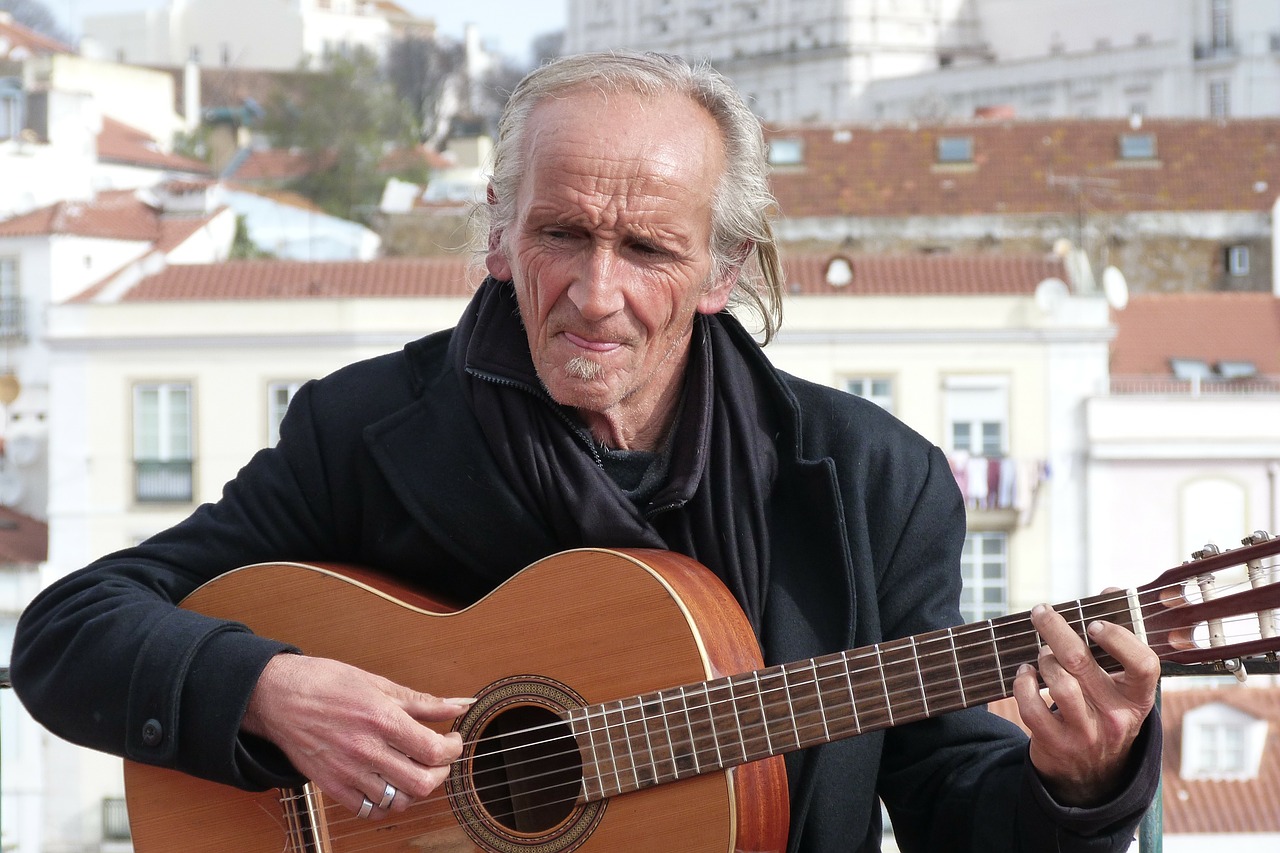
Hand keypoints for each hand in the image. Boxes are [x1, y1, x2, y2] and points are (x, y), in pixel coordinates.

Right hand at [241, 654, 472, 817]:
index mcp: (382, 719)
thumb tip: (458, 705)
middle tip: (437, 759)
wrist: (278, 697)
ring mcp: (347, 772)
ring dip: (412, 788)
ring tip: (411, 769)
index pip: (433, 750)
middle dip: (440, 773)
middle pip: (422, 783)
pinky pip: (368, 810)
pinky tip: (387, 783)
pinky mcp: (331, 786)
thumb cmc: (326, 683)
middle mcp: (366, 750)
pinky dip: (384, 802)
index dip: (452, 749)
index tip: (451, 740)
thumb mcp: (378, 683)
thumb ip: (421, 702)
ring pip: (397, 800)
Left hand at [1013, 598, 1159, 805]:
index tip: (1094, 623)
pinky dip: (1022, 683)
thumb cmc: (1104, 712)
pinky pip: (1031, 706)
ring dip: (1042, 659)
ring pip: (1057, 682)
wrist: (1091, 775)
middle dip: (1055, 629)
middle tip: (1041, 612)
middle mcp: (1115, 718)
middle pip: (1081, 662)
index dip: (1119, 638)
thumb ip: (1116, 641)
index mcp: (1138, 699)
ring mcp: (1086, 734)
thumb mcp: (1121, 687)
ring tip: (1041, 655)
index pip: (1144, 665)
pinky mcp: (1056, 744)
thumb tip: (1110, 591)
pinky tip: (1024, 673)